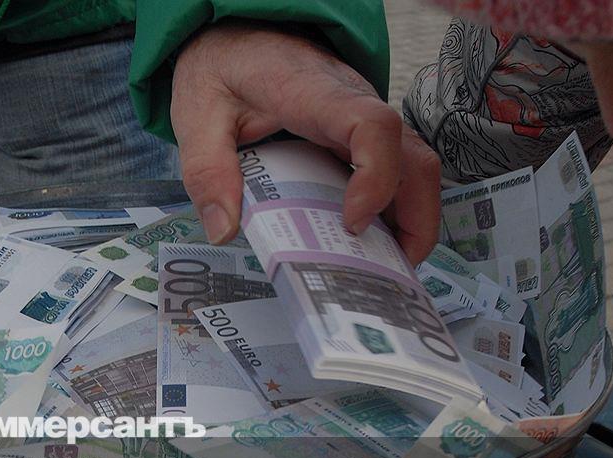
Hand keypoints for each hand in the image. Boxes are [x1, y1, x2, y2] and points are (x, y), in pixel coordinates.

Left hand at [171, 21, 441, 263]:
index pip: (372, 125)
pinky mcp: (362, 132)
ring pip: (416, 164)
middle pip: (414, 156)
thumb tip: (224, 229)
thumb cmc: (224, 67)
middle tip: (388, 271)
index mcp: (313, 94)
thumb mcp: (196, 113)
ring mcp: (364, 117)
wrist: (238, 30)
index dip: (376, 177)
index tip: (352, 222)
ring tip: (384, 266)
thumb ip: (206, 170)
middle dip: (415, 218)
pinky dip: (394, 206)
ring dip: (411, 217)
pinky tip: (371, 241)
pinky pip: (397, 167)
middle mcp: (354, 102)